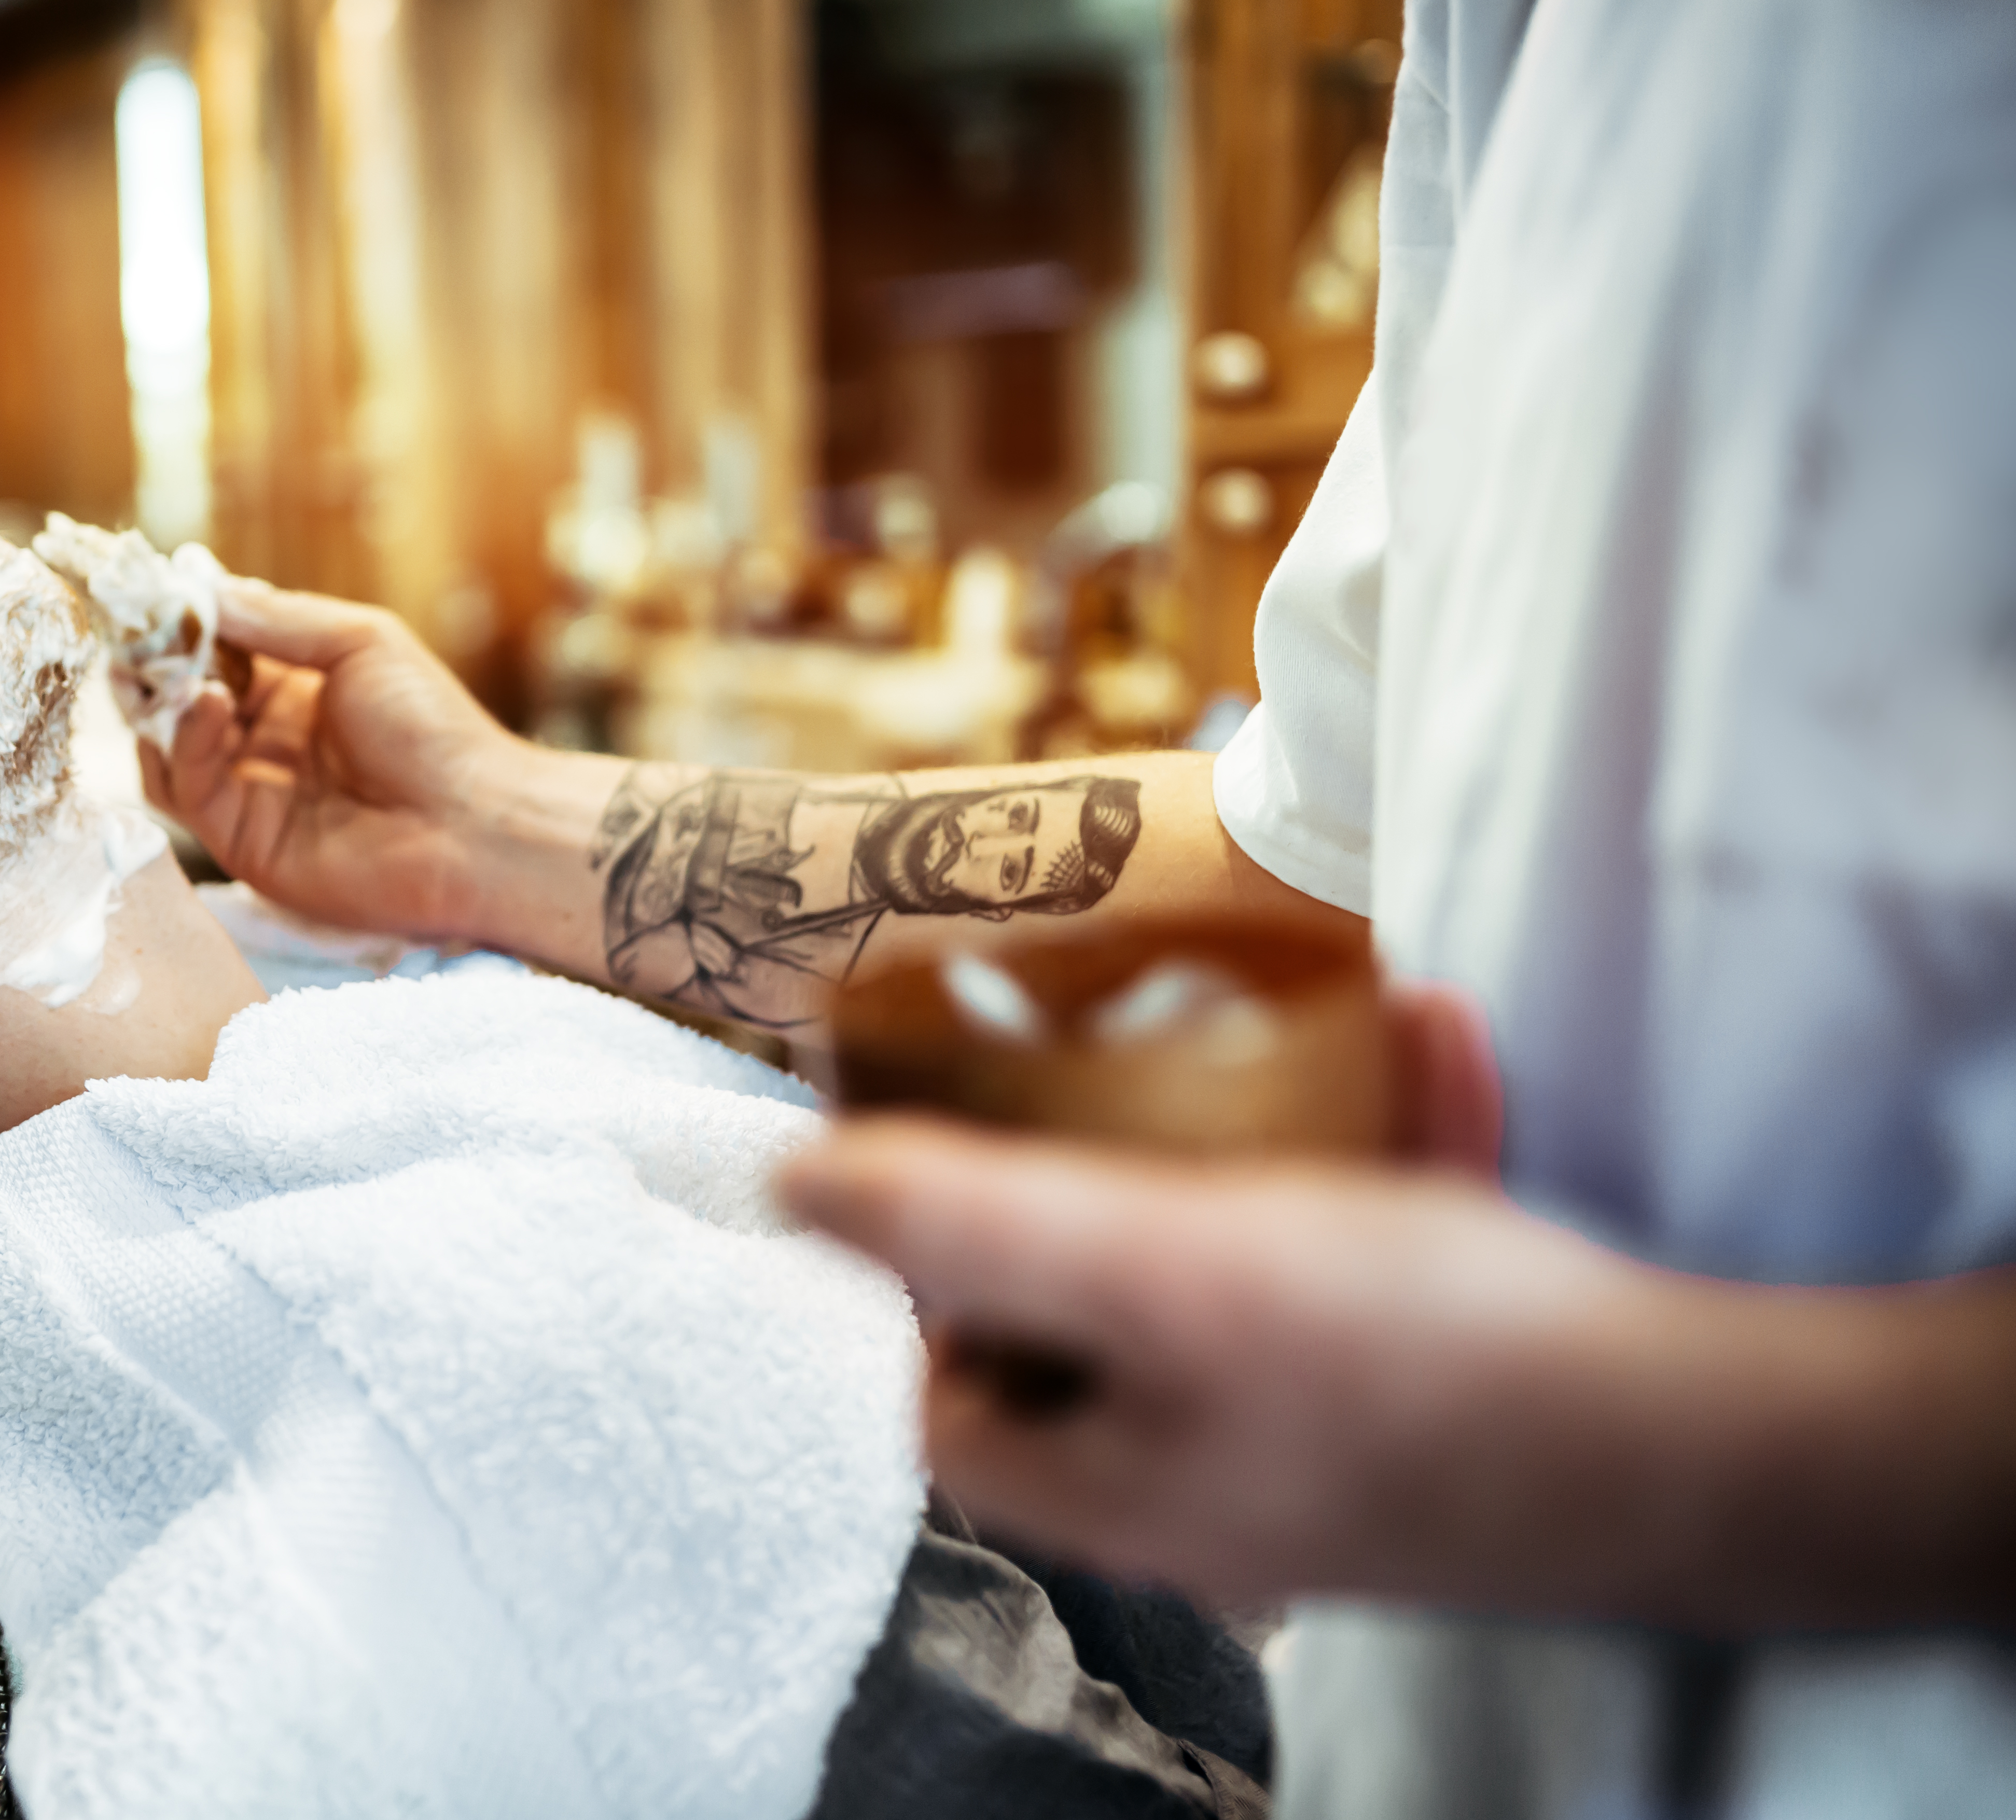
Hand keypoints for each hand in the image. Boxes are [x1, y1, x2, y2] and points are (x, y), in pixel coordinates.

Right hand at [141, 579, 536, 941]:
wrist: (474, 824)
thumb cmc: (434, 728)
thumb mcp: (358, 642)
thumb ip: (277, 619)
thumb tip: (198, 589)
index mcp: (292, 691)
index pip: (212, 653)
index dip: (177, 625)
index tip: (143, 591)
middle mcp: (263, 742)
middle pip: (177, 701)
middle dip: (151, 664)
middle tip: (128, 627)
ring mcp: (249, 794)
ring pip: (168, 749)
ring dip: (159, 703)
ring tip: (167, 667)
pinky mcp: (242, 842)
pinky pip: (191, 790)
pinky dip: (187, 742)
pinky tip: (206, 703)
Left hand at [781, 1127, 1653, 1607]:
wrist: (1712, 1444)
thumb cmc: (1417, 1364)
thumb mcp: (1158, 1269)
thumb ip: (967, 1227)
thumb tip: (792, 1186)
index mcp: (1113, 1483)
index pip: (950, 1393)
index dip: (940, 1272)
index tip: (988, 1145)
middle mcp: (1205, 1482)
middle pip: (1100, 1318)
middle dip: (1134, 1167)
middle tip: (1156, 1068)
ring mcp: (1323, 1442)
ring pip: (1249, 1267)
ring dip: (1282, 1131)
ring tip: (1336, 1022)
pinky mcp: (1432, 1396)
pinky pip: (1374, 1260)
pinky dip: (1396, 1150)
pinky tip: (1436, 1045)